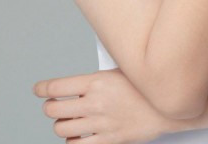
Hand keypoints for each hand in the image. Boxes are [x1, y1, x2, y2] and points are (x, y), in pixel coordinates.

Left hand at [33, 68, 182, 142]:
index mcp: (96, 81)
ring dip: (61, 125)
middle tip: (53, 105)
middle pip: (54, 110)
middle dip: (50, 108)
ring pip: (62, 130)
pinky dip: (72, 142)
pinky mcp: (108, 140)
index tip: (38, 90)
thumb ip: (99, 78)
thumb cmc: (148, 85)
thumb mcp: (122, 70)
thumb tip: (81, 82)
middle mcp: (95, 103)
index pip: (56, 87)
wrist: (170, 105)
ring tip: (67, 120)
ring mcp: (100, 124)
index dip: (42, 89)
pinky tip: (77, 136)